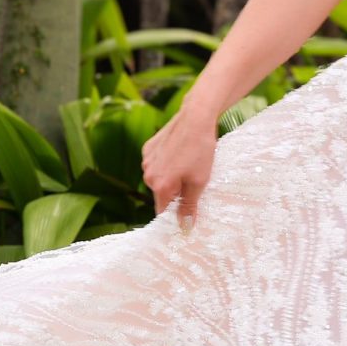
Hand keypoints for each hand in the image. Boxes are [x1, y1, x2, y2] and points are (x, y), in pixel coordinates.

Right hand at [141, 105, 217, 226]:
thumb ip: (189, 207)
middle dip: (175, 192)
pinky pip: (156, 164)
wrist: (196, 117)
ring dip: (171, 177)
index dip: (175, 213)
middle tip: (194, 181)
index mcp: (160, 186)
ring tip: (189, 164)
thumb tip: (185, 228)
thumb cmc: (200, 150)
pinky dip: (167, 163)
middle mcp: (148, 174)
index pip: (163, 211)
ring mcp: (146, 160)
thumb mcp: (199, 182)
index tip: (187, 210)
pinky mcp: (148, 148)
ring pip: (158, 178)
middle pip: (161, 194)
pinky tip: (180, 153)